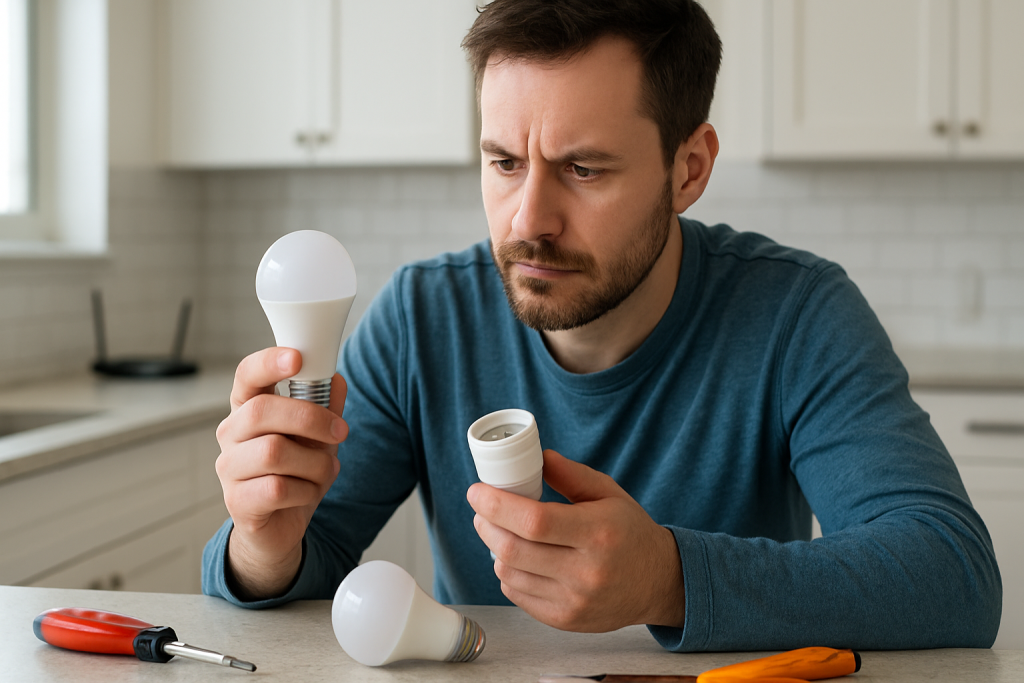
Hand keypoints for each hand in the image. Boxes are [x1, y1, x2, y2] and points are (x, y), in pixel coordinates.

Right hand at [215, 347, 347, 599]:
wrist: (281, 526)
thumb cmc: (296, 472)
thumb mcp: (318, 436)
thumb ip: (326, 407)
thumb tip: (336, 379)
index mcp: (249, 407)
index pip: (247, 375)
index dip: (269, 362)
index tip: (297, 357)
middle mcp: (231, 433)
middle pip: (262, 411)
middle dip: (310, 418)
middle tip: (340, 430)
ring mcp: (229, 468)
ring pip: (274, 452)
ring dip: (314, 462)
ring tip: (324, 471)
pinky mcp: (237, 501)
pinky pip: (277, 488)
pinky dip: (305, 490)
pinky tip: (307, 492)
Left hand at [467, 449, 684, 631]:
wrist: (658, 582)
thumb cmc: (630, 532)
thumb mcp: (609, 493)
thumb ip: (571, 474)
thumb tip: (536, 457)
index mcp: (598, 533)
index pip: (535, 521)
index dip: (497, 505)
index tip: (477, 491)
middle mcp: (587, 572)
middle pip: (514, 549)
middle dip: (486, 524)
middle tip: (483, 509)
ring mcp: (575, 601)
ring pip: (510, 573)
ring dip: (495, 547)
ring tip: (500, 531)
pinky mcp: (565, 620)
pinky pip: (517, 594)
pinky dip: (509, 572)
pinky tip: (518, 558)